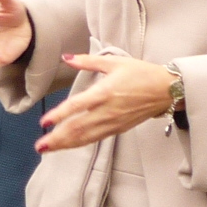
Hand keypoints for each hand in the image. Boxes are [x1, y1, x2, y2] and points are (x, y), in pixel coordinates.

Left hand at [37, 54, 174, 151]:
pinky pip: (96, 138)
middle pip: (78, 128)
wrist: (167, 90)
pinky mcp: (119, 129)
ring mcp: (113, 122)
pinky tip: (69, 145)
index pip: (77, 106)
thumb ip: (87, 61)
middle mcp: (107, 111)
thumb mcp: (114, 62)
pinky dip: (80, 143)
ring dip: (66, 144)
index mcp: (104, 92)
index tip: (44, 122)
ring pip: (86, 137)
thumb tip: (66, 57)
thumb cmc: (142, 73)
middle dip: (58, 138)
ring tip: (48, 149)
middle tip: (39, 145)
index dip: (59, 115)